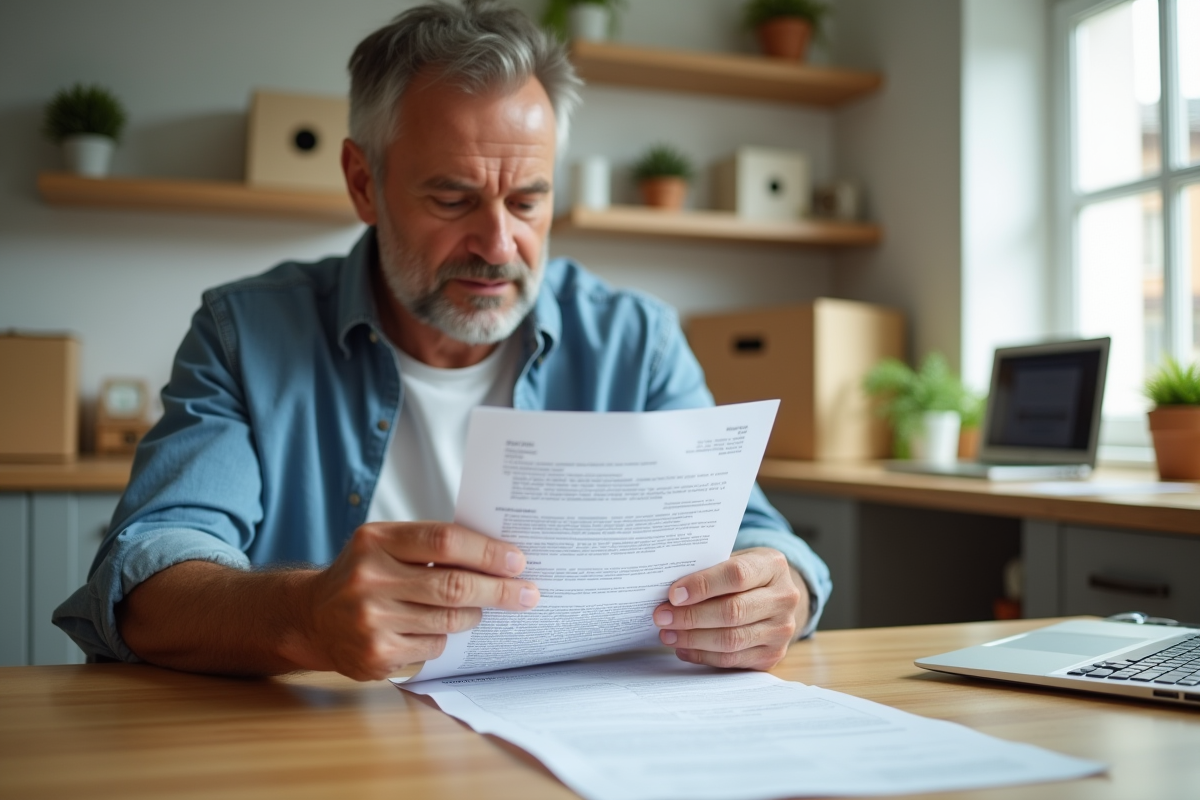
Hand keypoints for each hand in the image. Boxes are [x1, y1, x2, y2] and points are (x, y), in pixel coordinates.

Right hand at [295, 522, 539, 680]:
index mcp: (375, 541)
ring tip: (479, 609)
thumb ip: (431, 545)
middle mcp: (368, 580)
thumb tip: (498, 556)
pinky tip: (433, 629)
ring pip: (449, 620)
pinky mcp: (375, 655)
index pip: (444, 540)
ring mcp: (370, 621)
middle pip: (453, 585)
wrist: (312, 616)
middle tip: (528, 593)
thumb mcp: (385, 545)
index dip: (486, 551)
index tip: (518, 561)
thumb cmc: (364, 574)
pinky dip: (443, 638)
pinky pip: (433, 646)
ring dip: (474, 615)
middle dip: (499, 590)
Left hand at [653, 547, 806, 669]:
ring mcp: (782, 630)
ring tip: (667, 634)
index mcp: (773, 565)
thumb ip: (709, 570)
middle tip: (662, 616)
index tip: (673, 594)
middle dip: (691, 616)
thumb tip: (671, 592)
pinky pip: (732, 660)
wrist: (777, 597)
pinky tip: (683, 648)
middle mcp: (784, 598)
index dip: (702, 585)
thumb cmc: (746, 575)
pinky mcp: (772, 655)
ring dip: (693, 639)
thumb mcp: (735, 559)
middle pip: (733, 611)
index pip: (736, 575)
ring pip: (731, 640)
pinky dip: (703, 655)